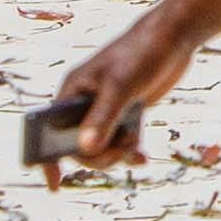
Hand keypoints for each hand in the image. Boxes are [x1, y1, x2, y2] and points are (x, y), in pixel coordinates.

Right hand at [23, 0, 220, 178]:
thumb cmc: (141, 54)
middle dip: (99, 156)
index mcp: (72, 91)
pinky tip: (143, 159)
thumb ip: (103, 118)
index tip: (54, 183)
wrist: (174, 36)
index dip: (47, 158)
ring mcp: (106, 108)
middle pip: (79, 145)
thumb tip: (85, 150)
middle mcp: (84, 101)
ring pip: (102, 146)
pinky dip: (130, 152)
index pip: (49, 129)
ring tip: (135, 143)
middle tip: (121, 152)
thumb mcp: (121, 87)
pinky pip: (121, 142)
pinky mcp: (126, 112)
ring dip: (118, 153)